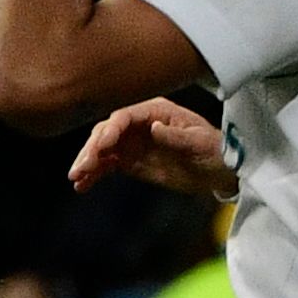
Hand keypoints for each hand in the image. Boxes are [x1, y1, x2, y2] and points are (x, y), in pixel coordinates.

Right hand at [68, 97, 234, 197]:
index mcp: (156, 111)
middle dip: (92, 149)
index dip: (110, 130)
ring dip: (87, 162)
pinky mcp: (131, 160)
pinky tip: (82, 185)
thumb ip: (176, 137)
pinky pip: (107, 165)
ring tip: (76, 179)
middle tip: (80, 168)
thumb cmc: (216, 150)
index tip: (100, 147)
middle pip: (107, 132)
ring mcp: (133, 142)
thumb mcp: (201, 143)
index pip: (124, 117)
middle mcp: (140, 123)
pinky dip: (94, 174)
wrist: (221, 171)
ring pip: (102, 149)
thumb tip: (153, 128)